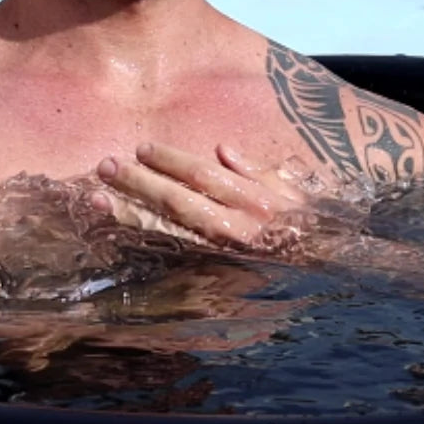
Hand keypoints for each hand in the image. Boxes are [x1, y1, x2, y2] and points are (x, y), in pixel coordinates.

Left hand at [91, 142, 311, 249]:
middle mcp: (235, 229)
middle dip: (138, 184)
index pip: (203, 176)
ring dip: (128, 214)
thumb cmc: (307, 224)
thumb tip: (221, 149)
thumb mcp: (288, 190)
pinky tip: (119, 231)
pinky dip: (143, 243)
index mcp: (253, 202)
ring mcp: (221, 256)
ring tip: (95, 200)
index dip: (170, 161)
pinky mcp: (213, 275)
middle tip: (105, 167)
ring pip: (166, 232)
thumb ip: (253, 169)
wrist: (327, 269)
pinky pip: (172, 256)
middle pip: (177, 202)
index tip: (142, 148)